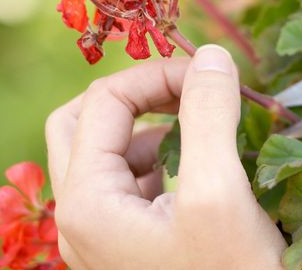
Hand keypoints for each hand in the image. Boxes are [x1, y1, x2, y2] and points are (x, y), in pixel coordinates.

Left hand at [45, 46, 285, 268]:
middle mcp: (82, 217)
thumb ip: (207, 116)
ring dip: (152, 126)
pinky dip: (163, 159)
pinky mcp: (129, 245)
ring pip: (108, 151)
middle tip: (190, 92)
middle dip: (139, 96)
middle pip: (85, 122)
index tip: (211, 75)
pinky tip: (201, 169)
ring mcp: (103, 235)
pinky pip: (131, 183)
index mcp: (87, 202)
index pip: (103, 101)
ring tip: (204, 129)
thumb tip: (211, 57)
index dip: (157, 75)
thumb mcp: (219, 194)